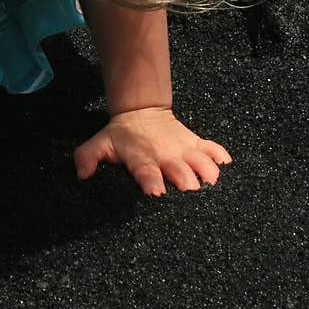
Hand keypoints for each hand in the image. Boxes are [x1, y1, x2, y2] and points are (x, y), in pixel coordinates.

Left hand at [74, 106, 231, 195]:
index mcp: (141, 157)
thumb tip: (83, 175)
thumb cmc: (120, 137)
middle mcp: (165, 154)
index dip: (152, 182)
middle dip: (188, 185)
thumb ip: (87, 158)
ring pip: (203, 161)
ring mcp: (183, 148)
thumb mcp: (99, 144)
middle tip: (191, 196)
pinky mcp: (196, 143)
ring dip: (209, 173)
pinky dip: (221, 157)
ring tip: (213, 185)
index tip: (158, 193)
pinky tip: (226, 166)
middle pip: (182, 171)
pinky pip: (214, 148)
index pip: (147, 171)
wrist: (141, 112)